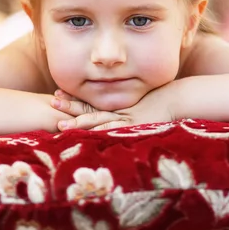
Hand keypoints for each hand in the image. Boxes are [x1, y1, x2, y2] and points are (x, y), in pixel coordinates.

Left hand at [51, 85, 174, 130]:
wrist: (176, 99)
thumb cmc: (158, 100)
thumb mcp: (136, 103)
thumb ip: (121, 108)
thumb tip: (106, 114)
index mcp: (114, 106)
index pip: (89, 102)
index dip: (73, 99)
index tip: (56, 94)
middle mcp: (116, 111)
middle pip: (89, 108)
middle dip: (70, 107)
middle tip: (53, 102)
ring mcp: (124, 118)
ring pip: (98, 120)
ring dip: (79, 122)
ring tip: (61, 125)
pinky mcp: (134, 125)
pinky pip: (115, 129)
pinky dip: (102, 132)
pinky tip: (90, 135)